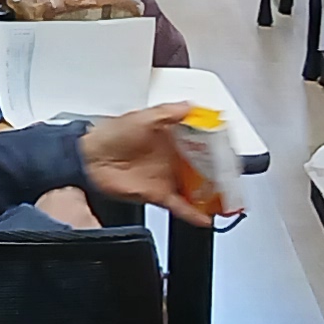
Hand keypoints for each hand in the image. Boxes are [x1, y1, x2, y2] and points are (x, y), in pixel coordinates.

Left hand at [75, 104, 219, 225]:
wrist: (88, 160)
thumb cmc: (109, 135)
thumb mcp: (141, 117)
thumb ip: (168, 112)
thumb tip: (191, 106)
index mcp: (169, 137)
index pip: (200, 141)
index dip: (216, 146)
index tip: (231, 150)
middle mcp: (170, 158)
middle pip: (202, 167)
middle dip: (218, 174)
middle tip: (234, 178)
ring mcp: (165, 176)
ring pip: (194, 188)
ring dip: (210, 194)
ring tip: (228, 200)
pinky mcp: (157, 194)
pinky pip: (179, 205)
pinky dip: (192, 213)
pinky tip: (206, 217)